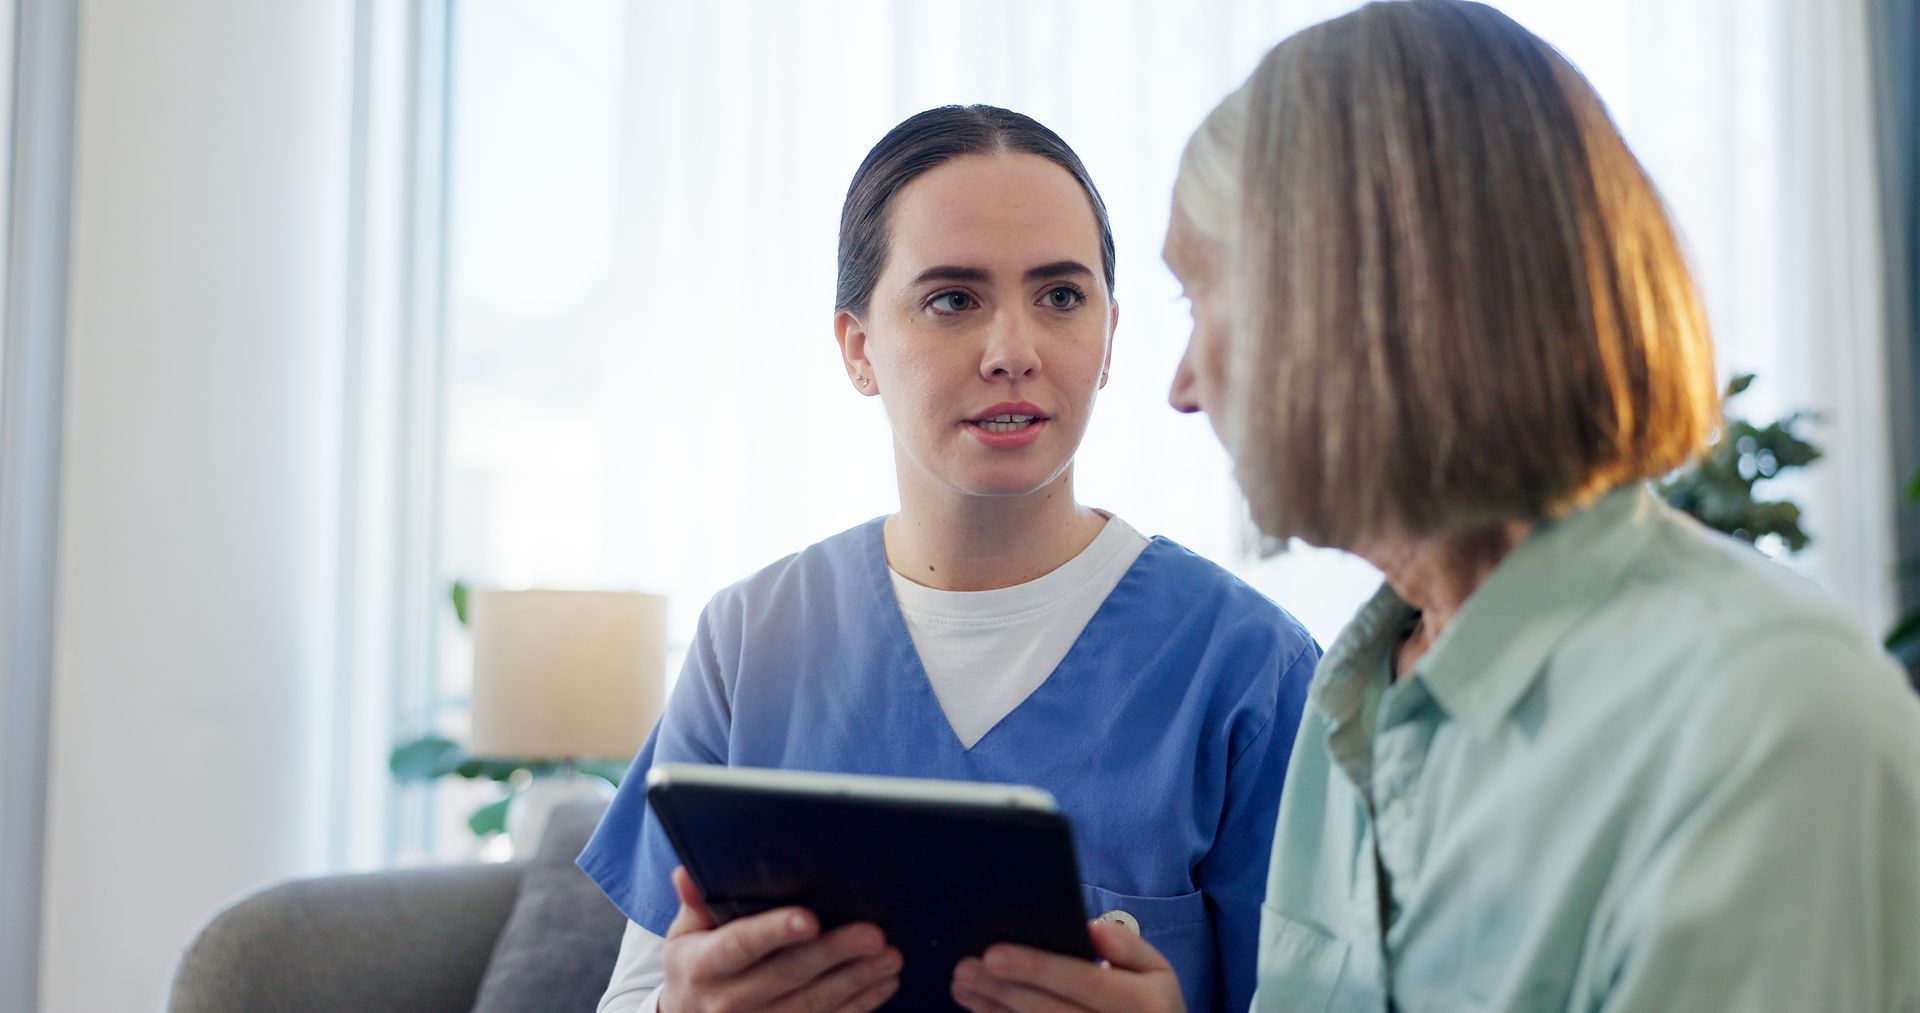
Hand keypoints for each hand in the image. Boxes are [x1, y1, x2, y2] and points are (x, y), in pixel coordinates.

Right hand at [659, 867, 901, 1012]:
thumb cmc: (694, 967)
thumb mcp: (684, 935)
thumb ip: (695, 903)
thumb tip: (688, 873)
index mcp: (704, 966)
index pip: (742, 944)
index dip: (775, 931)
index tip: (809, 919)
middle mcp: (729, 1001)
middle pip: (788, 974)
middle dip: (834, 953)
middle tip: (871, 934)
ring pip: (813, 1005)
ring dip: (856, 981)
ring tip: (889, 957)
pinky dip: (859, 1005)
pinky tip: (882, 984)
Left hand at [950, 919, 1185, 1012]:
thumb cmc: (1150, 1001)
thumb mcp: (1155, 969)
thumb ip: (1127, 947)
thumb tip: (1092, 930)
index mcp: (1143, 1003)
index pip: (1085, 982)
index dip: (1038, 968)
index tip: (994, 953)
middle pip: (1049, 1012)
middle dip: (1003, 989)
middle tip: (965, 967)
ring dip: (994, 1010)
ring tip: (962, 985)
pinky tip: (981, 1009)